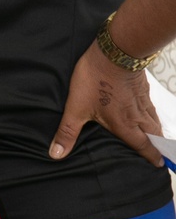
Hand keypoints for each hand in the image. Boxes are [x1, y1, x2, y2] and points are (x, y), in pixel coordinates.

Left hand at [50, 40, 163, 165]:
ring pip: (154, 121)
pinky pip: (151, 107)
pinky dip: (152, 115)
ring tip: (156, 138)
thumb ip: (67, 132)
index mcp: (124, 124)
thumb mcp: (76, 108)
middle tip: (161, 155)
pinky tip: (147, 113)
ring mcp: (142, 100)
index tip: (160, 166)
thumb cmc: (96, 80)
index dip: (152, 156)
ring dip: (157, 132)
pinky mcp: (142, 88)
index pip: (143, 146)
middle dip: (159, 147)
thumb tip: (57, 154)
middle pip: (154, 135)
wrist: (115, 52)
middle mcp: (138, 115)